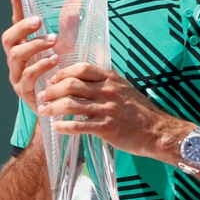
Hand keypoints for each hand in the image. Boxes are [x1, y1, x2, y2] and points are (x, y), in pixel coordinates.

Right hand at [1, 0, 58, 111]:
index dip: (15, 7)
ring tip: (53, 42)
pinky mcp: (25, 91)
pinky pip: (27, 76)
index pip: (16, 24)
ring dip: (33, 46)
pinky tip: (55, 61)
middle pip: (8, 39)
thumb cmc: (63, 72)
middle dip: (22, 28)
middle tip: (38, 21)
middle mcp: (16, 60)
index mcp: (24, 46)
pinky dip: (40, 66)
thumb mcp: (68, 46)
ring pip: (15, 56)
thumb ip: (68, 26)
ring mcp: (17, 76)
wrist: (66, 104)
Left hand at [36, 63, 188, 161]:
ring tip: (44, 111)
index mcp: (112, 79)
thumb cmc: (140, 111)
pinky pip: (78, 126)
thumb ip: (106, 83)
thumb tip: (84, 80)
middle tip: (43, 96)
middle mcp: (108, 91)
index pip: (82, 68)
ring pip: (70, 104)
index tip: (53, 80)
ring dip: (52, 108)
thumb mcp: (125, 89)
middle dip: (52, 90)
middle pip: (71, 84)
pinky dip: (63, 126)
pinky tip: (57, 128)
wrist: (157, 131)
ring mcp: (106, 109)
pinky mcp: (106, 128)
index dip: (63, 72)